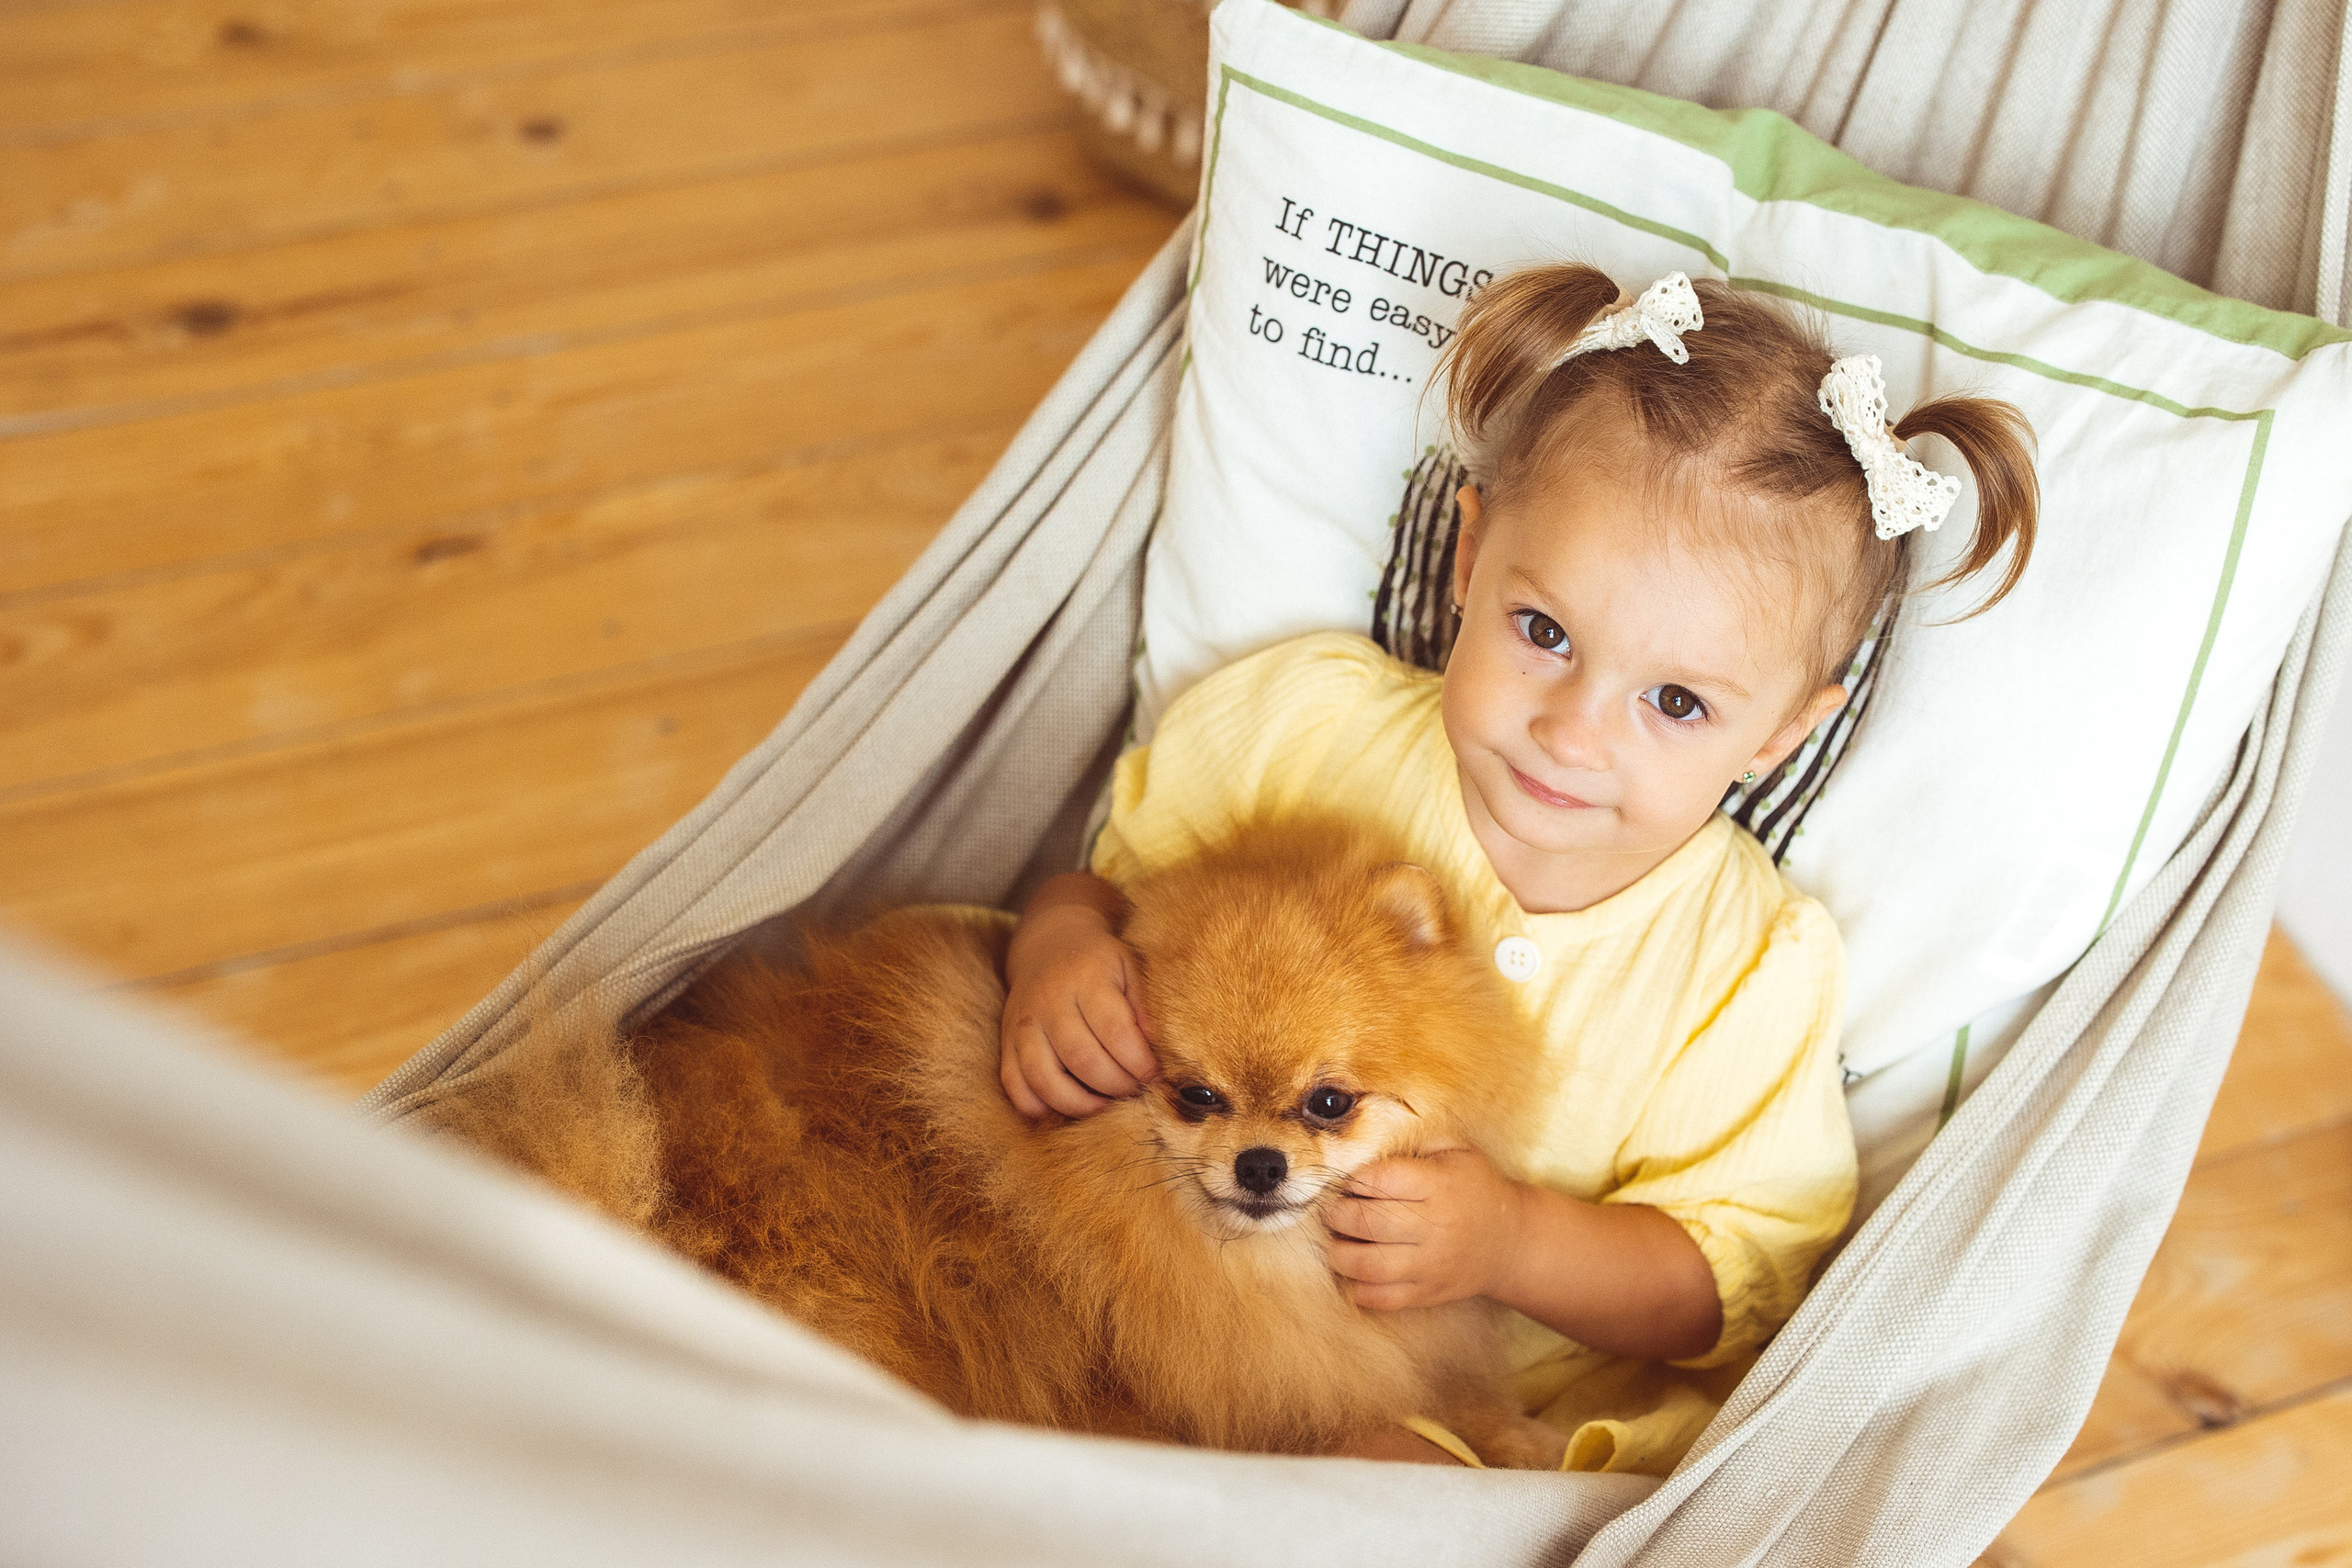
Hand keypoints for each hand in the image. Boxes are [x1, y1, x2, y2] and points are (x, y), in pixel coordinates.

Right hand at [999, 876, 1156, 1119]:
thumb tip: (1158, 1050)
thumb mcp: (1130, 967)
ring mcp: (1022, 1024)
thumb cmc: (1099, 962)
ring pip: (1043, 1078)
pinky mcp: (1006, 1041)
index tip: (1156, 1075)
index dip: (1140, 1063)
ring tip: (1105, 1104)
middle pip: (1082, 1060)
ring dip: (1080, 1104)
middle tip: (1134, 1090)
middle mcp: (1049, 1001)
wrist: (1049, 944)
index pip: (1115, 1032)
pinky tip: (1066, 1106)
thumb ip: (1145, 1007)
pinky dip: (1038, 1106)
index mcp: (1086, 979)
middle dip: (1116, 1086)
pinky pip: (1014, 1084)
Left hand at [1324, 1149, 1525, 1311]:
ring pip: (1369, 1265)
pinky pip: (1383, 1298)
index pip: (1381, 1179)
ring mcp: (1431, 1265)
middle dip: (1337, 1214)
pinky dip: (1358, 1288)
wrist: (1511, 1242)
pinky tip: (1354, 1271)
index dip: (1353, 1178)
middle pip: (1368, 1222)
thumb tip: (1366, 1143)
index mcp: (1439, 1185)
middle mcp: (1435, 1227)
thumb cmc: (1475, 1187)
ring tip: (1335, 1241)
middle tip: (1331, 1209)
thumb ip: (1415, 1141)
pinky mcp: (1428, 1294)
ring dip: (1339, 1254)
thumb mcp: (1457, 1149)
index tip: (1346, 1180)